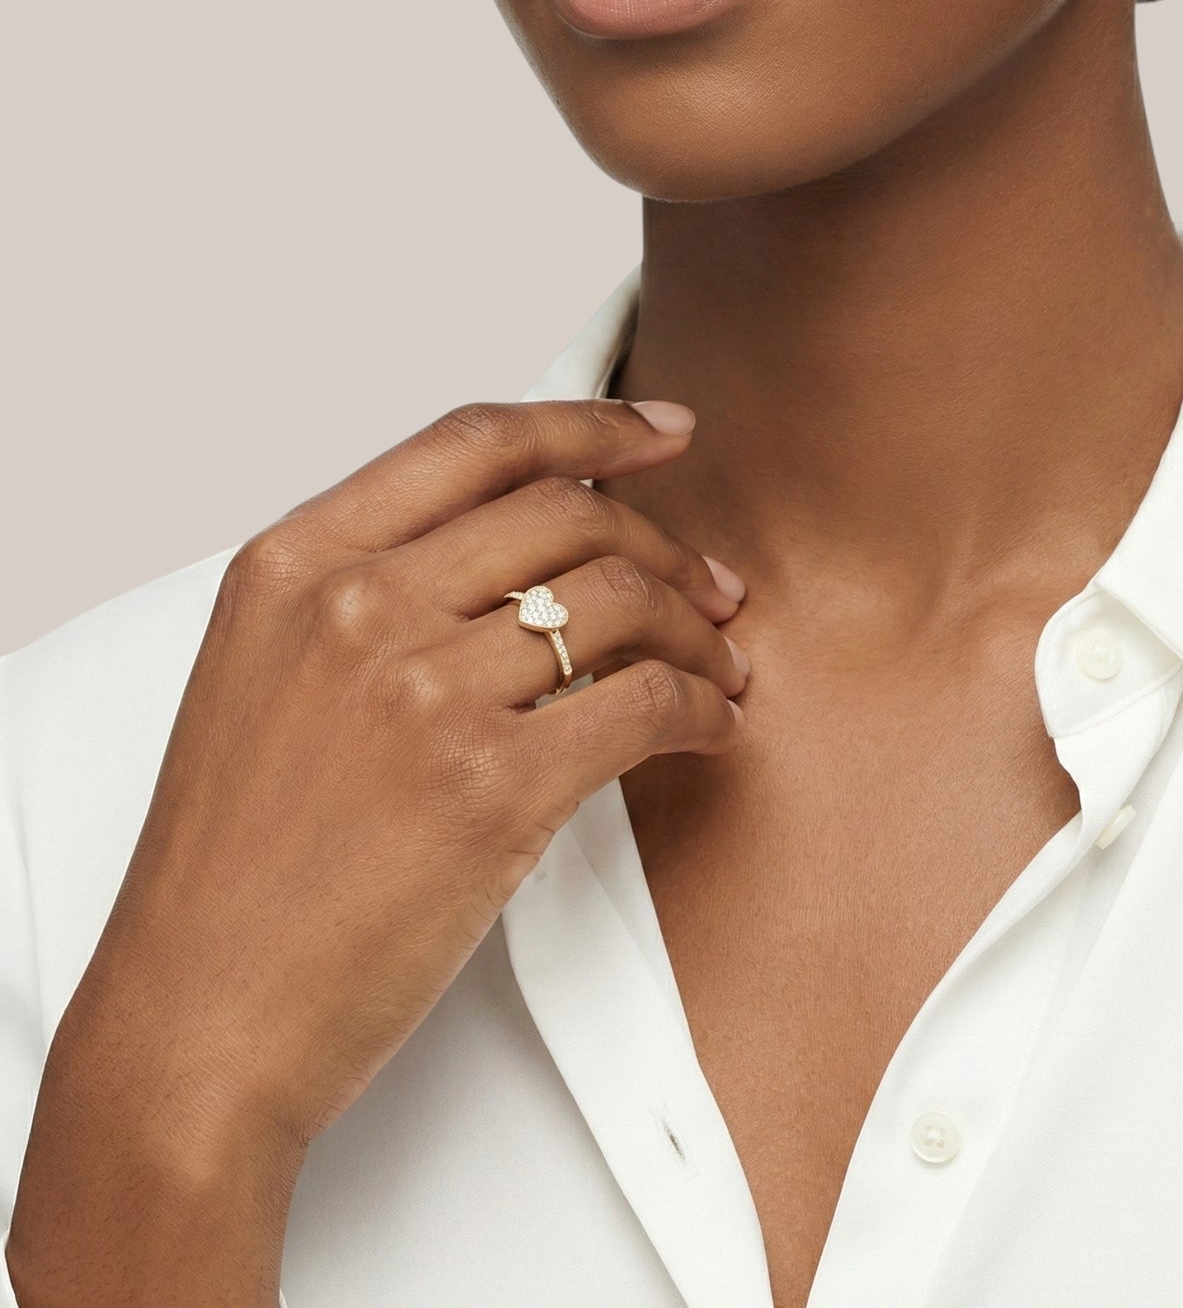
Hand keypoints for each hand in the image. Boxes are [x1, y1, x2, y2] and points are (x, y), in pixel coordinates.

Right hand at [6, 398, 748, 1307]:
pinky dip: (705, 706)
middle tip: (717, 591)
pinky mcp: (490, 787)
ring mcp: (422, 691)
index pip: (474, 442)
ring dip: (699, 632)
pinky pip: (646, 702)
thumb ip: (374, 596)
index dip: (590, 426)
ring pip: (622, 600)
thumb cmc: (241, 862)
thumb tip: (532, 552)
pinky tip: (716, 728)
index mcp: (296, 563)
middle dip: (668, 545)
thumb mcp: (268, 680)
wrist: (203, 1011)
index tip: (665, 433)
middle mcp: (357, 605)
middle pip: (569, 514)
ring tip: (723, 668)